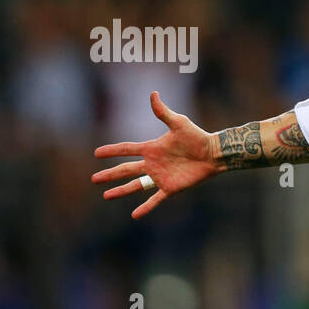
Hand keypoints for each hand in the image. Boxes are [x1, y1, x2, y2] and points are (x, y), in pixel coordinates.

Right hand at [92, 91, 219, 218]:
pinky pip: (155, 199)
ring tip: (106, 196)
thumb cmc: (197, 137)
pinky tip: (134, 215)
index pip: (127, 149)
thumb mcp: (179, 123)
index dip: (112, 151)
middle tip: (94, 179)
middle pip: (126, 170)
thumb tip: (153, 93)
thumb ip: (163, 112)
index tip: (97, 153)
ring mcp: (160, 177)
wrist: (214, 154)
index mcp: (152, 148)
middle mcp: (153, 164)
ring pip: (136, 185)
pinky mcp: (171, 188)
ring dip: (121, 191)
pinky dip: (145, 207)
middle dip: (110, 174)